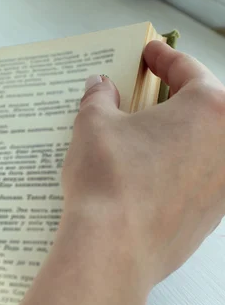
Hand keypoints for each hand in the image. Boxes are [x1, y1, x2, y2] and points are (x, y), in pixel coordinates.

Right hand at [0, 42, 224, 304]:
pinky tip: (140, 177)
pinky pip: (193, 181)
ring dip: (172, 137)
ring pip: (200, 147)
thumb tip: (100, 86)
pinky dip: (172, 171)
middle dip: (172, 98)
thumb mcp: (93, 125)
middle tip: (145, 92)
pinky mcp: (210, 218)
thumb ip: (99, 98)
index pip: (186, 71)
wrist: (113, 250)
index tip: (149, 54)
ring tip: (137, 138)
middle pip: (202, 109)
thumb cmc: (109, 181)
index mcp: (210, 110)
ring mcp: (223, 186)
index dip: (163, 58)